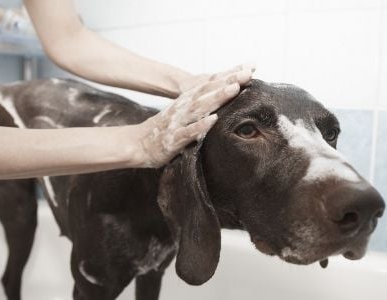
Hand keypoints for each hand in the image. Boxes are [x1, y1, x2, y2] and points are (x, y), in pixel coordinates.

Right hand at [127, 64, 254, 167]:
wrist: (138, 144)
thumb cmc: (166, 128)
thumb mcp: (184, 112)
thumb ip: (202, 104)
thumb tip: (224, 96)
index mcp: (188, 100)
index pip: (211, 84)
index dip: (229, 75)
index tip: (248, 68)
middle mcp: (184, 107)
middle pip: (208, 91)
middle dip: (228, 82)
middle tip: (246, 73)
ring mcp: (178, 122)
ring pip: (199, 107)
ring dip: (217, 98)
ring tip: (234, 89)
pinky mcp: (174, 139)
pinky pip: (188, 132)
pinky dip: (200, 126)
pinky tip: (213, 120)